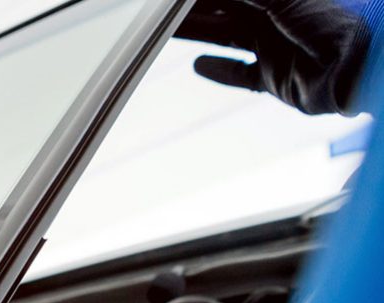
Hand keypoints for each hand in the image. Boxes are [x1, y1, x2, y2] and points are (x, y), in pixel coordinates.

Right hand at [178, 0, 371, 114]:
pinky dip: (219, 71)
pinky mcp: (273, 78)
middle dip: (194, 10)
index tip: (170, 3)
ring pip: (225, 37)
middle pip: (225, 9)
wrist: (362, 66)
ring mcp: (274, 46)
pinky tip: (199, 65)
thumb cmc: (336, 18)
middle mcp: (275, 16)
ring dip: (197, 33)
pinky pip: (239, 74)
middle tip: (158, 12)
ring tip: (163, 33)